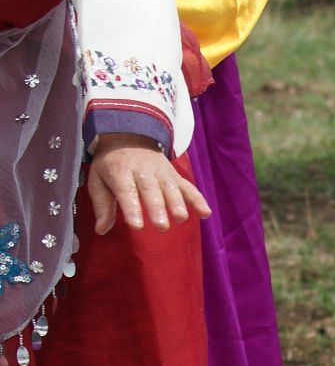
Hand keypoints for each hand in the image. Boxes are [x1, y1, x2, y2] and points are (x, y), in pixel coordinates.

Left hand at [86, 137, 210, 235]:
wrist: (128, 136)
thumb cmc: (111, 166)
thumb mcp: (98, 181)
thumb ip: (102, 205)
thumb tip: (101, 230)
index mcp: (120, 172)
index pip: (125, 191)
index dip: (131, 208)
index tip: (136, 226)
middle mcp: (142, 171)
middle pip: (150, 189)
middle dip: (157, 207)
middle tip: (161, 226)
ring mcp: (161, 172)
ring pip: (169, 187)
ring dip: (177, 203)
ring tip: (181, 218)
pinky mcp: (174, 175)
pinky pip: (187, 186)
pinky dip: (197, 199)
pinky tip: (205, 212)